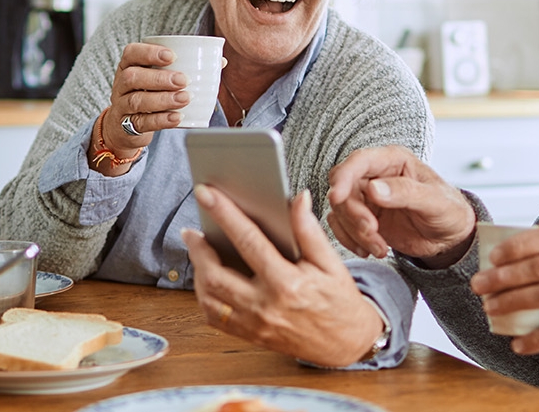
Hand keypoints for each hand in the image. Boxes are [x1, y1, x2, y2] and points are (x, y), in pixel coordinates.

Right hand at [104, 42, 192, 151]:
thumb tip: (220, 61)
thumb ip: (185, 67)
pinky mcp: (126, 125)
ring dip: (163, 99)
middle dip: (159, 78)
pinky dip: (160, 120)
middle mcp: (121, 83)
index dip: (149, 52)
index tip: (172, 56)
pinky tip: (177, 118)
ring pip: (136, 101)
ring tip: (185, 98)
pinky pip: (141, 122)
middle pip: (133, 77)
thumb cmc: (149, 93)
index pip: (132, 53)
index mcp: (129, 65)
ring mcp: (121, 105)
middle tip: (184, 80)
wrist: (125, 126)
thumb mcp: (159, 77)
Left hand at [183, 186, 384, 367]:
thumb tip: (298, 198)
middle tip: (191, 230)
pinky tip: (207, 279)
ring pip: (209, 299)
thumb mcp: (331, 263)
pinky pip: (215, 318)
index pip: (248, 241)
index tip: (206, 193)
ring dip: (198, 272)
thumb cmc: (340, 301)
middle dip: (198, 249)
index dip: (225, 213)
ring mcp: (255, 324)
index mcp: (287, 283)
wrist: (347, 344)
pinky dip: (204, 297)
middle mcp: (266, 306)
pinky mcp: (250, 335)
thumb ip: (309, 230)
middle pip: (216, 275)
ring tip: (197, 251)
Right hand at [326, 146, 475, 264]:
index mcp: (393, 161)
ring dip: (355, 232)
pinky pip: (341, 226)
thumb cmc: (449, 212)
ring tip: (380, 248)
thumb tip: (373, 189)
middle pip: (344, 189)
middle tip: (373, 232)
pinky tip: (370, 250)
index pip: (359, 162)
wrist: (450, 238)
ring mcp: (367, 197)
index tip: (337, 197)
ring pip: (340, 210)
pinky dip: (351, 241)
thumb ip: (406, 192)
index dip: (344, 177)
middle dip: (353, 214)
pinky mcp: (363, 217)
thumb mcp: (435, 201)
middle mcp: (375, 175)